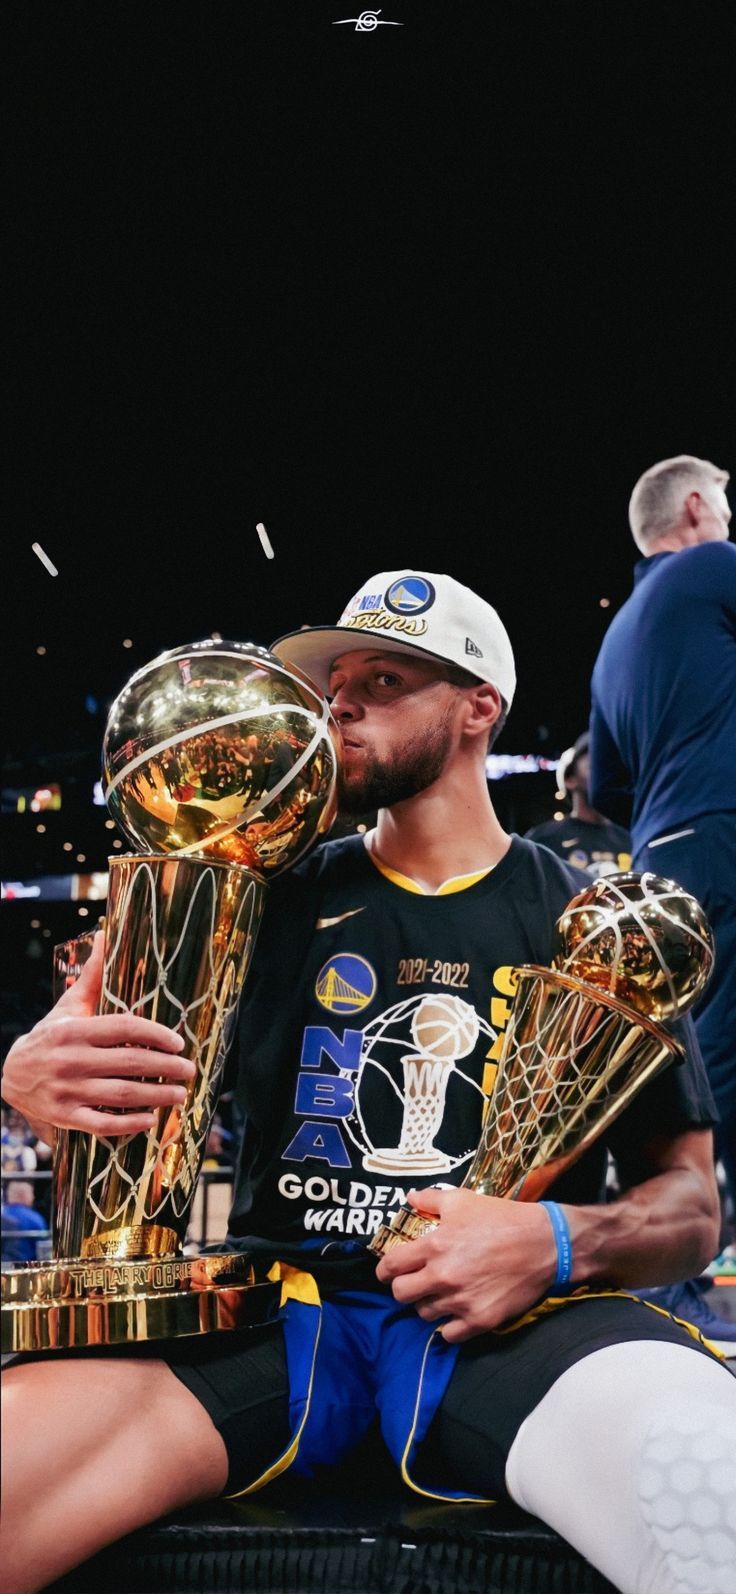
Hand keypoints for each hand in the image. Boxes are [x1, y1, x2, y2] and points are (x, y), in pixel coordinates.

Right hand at [1, 932, 195, 1136]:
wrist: (10, 1076)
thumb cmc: (51, 1037)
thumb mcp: (69, 1007)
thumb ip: (93, 976)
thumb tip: (107, 934)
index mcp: (75, 1030)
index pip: (123, 1027)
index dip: (155, 1033)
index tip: (178, 1041)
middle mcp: (71, 1060)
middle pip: (128, 1063)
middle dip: (165, 1067)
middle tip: (189, 1068)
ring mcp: (67, 1091)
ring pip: (120, 1095)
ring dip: (156, 1095)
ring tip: (180, 1093)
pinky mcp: (64, 1118)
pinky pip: (101, 1125)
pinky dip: (128, 1126)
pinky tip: (151, 1120)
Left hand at [374, 1187, 557, 1342]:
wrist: (544, 1243)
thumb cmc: (502, 1218)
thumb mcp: (463, 1200)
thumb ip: (431, 1200)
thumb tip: (409, 1198)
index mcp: (434, 1245)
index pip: (391, 1267)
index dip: (385, 1269)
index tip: (390, 1270)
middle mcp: (443, 1276)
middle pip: (401, 1295)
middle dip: (403, 1288)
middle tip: (416, 1282)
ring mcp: (461, 1301)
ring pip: (424, 1314)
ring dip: (428, 1304)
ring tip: (441, 1293)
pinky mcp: (480, 1320)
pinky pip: (449, 1335)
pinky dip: (450, 1326)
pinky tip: (457, 1312)